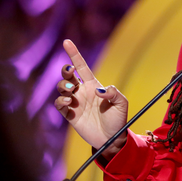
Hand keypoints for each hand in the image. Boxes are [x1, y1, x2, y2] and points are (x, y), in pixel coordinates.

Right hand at [54, 39, 128, 159]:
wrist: (111, 139)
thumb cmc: (118, 120)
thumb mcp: (122, 103)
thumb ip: (114, 93)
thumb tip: (99, 90)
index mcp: (94, 86)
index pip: (82, 67)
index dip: (74, 54)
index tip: (67, 42)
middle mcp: (82, 92)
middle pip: (68, 75)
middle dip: (65, 71)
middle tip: (70, 73)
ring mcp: (75, 103)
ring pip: (61, 88)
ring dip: (63, 86)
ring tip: (72, 92)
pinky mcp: (70, 115)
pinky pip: (59, 104)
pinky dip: (61, 101)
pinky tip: (70, 103)